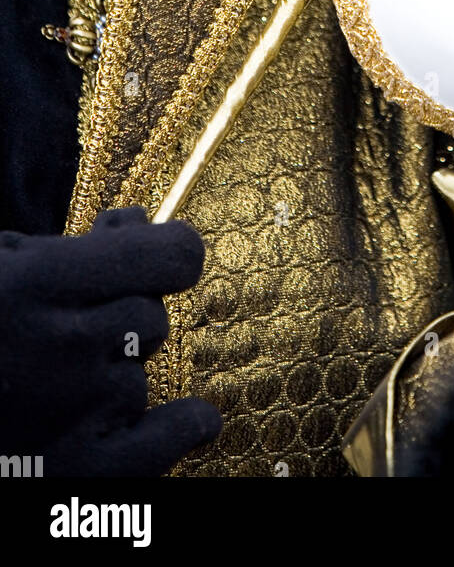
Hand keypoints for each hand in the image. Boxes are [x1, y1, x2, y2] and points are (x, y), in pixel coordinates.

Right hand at [0, 207, 220, 474]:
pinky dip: (179, 432)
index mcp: (39, 283)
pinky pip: (156, 447)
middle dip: (123, 311)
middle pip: (151, 317)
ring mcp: (71, 413)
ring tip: (58, 376)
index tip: (167, 250)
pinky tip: (197, 421)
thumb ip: (72, 244)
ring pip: (142, 377)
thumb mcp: (0, 261)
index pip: (168, 258)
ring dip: (116, 371)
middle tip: (74, 321)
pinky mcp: (70, 471)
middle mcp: (65, 348)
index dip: (173, 249)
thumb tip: (137, 220)